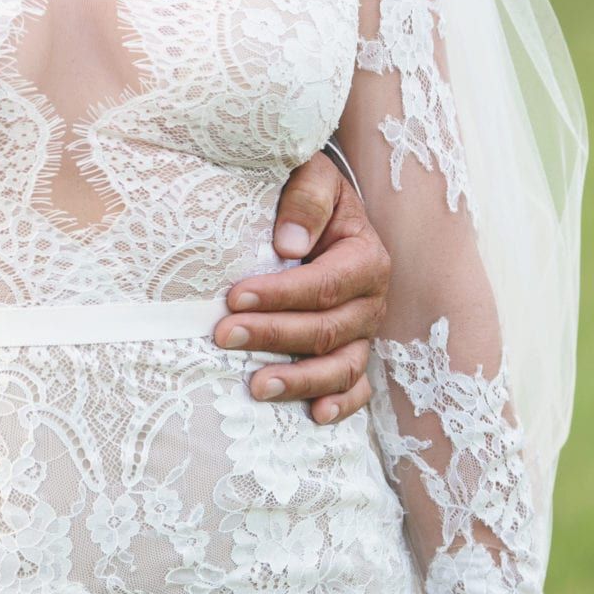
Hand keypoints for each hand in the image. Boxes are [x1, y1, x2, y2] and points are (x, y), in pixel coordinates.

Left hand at [213, 152, 389, 422]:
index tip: (234, 297)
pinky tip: (315, 415)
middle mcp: (371, 300)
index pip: (324, 285)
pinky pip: (356, 388)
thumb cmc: (310, 196)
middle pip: (326, 329)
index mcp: (366, 257)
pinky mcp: (354, 353)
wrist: (323, 212)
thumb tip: (288, 244)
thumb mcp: (313, 177)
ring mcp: (364, 333)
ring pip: (341, 367)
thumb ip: (306, 199)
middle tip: (222, 335)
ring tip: (255, 387)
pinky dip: (341, 405)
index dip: (280, 295)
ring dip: (300, 381)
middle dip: (273, 335)